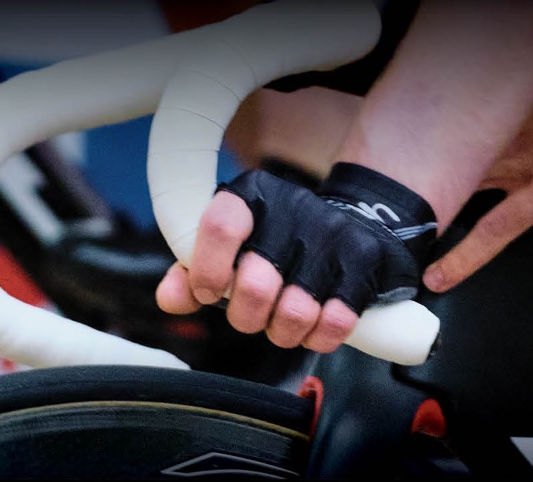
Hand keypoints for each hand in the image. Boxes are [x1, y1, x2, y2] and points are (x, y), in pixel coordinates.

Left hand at [157, 165, 435, 352]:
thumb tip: (170, 299)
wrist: (355, 219)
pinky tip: (314, 324)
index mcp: (249, 196)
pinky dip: (318, 336)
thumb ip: (190, 271)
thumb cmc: (275, 240)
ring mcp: (331, 233)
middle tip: (250, 315)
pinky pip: (334, 322)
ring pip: (295, 312)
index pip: (219, 227)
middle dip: (247, 317)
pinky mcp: (363, 261)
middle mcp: (292, 209)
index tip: (208, 292)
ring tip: (281, 322)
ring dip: (282, 332)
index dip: (207, 271)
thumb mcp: (228, 246)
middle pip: (256, 286)